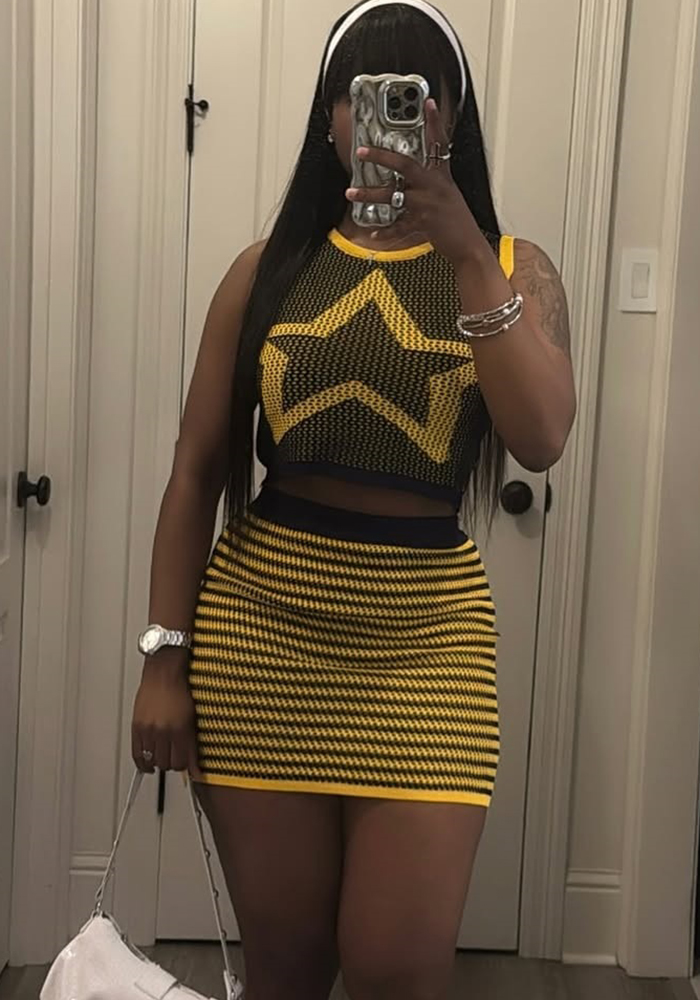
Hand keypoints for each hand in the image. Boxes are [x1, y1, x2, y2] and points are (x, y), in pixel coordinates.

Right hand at [131, 650, 202, 778]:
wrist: (164, 671)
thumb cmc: (180, 689)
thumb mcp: (193, 717)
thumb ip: (193, 743)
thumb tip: (195, 765)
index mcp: (182, 729)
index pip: (184, 762)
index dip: (187, 767)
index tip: (189, 767)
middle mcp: (164, 731)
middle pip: (168, 764)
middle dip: (173, 763)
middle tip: (176, 758)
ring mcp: (149, 729)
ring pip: (153, 761)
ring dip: (159, 762)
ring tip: (164, 756)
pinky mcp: (137, 727)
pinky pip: (136, 754)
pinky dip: (142, 763)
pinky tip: (147, 765)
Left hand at [345, 99, 484, 265]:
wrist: (469, 245)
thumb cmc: (458, 222)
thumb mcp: (448, 195)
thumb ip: (431, 185)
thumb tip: (409, 182)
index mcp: (442, 176)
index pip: (439, 143)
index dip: (434, 122)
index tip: (428, 103)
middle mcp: (434, 186)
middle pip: (405, 164)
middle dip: (381, 156)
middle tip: (362, 151)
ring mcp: (427, 204)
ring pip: (392, 196)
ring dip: (369, 194)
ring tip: (351, 193)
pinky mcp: (422, 224)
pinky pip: (397, 226)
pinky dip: (384, 231)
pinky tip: (372, 232)